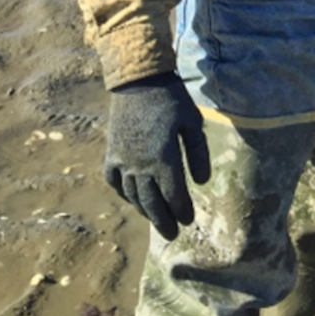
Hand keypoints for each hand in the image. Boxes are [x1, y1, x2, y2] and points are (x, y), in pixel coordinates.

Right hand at [104, 73, 210, 240]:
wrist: (138, 80)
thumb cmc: (171, 99)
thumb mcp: (192, 122)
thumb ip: (198, 153)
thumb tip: (202, 183)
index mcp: (163, 158)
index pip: (174, 195)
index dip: (182, 210)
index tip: (189, 220)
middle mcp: (140, 165)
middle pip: (152, 202)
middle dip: (163, 221)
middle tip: (172, 235)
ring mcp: (123, 160)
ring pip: (133, 195)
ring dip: (145, 210)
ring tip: (155, 220)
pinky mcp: (112, 153)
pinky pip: (115, 181)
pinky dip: (123, 193)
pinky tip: (132, 197)